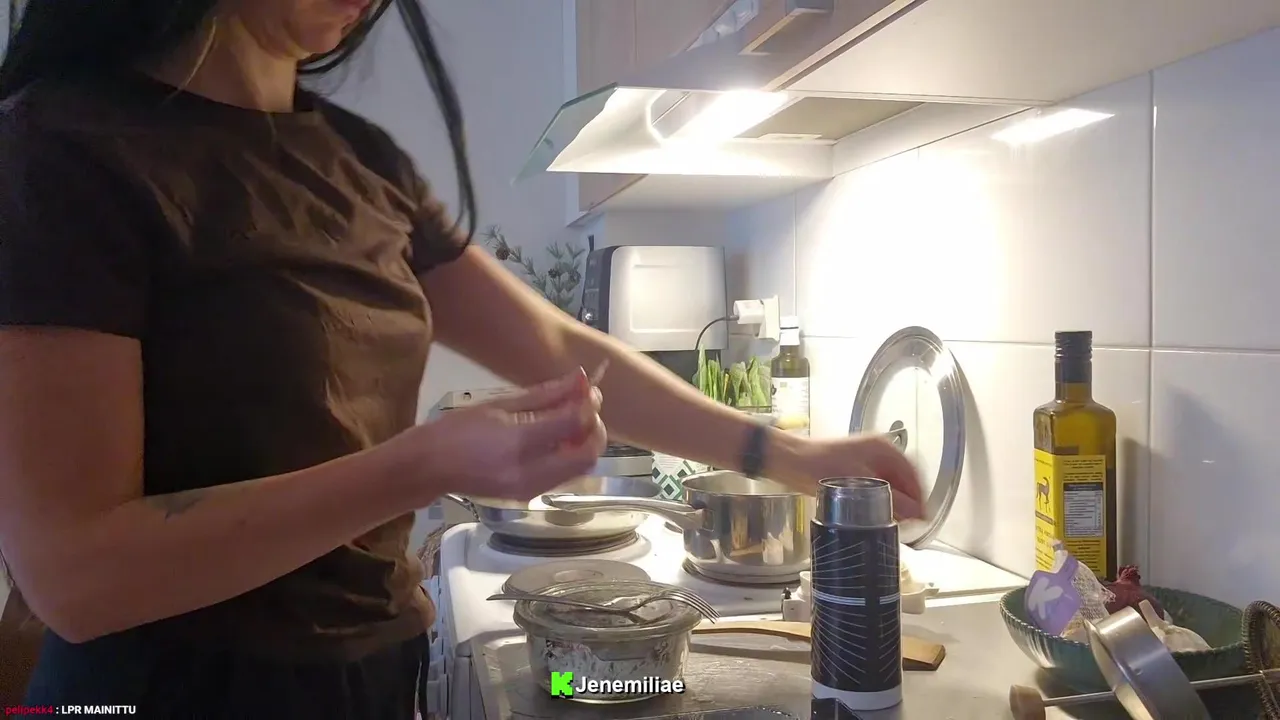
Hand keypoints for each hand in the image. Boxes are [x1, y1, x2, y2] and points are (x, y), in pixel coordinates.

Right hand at [397, 368, 606, 501]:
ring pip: (580, 468)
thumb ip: (546, 394)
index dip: (588, 404)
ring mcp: (531, 489)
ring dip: (584, 442)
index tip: (589, 388)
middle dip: (594, 429)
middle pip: (587, 455)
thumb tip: (581, 379)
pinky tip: (556, 439)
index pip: (572, 424)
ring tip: (569, 421)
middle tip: (584, 408)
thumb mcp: (500, 404)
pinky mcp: (530, 496)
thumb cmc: (458, 429)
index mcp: (518, 443)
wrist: (430, 468)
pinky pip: (564, 475)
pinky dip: (570, 455)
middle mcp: (529, 472)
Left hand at [797, 435, 924, 519]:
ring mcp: (866, 460)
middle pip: (903, 479)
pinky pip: (876, 487)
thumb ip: (891, 499)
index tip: (923, 516)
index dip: (920, 496)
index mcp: (883, 448)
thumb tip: (917, 513)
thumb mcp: (859, 484)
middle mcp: (878, 451)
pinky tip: (879, 514)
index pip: (913, 474)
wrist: (789, 461)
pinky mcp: (855, 471)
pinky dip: (881, 500)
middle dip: (908, 501)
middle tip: (910, 523)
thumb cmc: (818, 465)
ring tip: (897, 521)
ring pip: (890, 484)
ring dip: (895, 502)